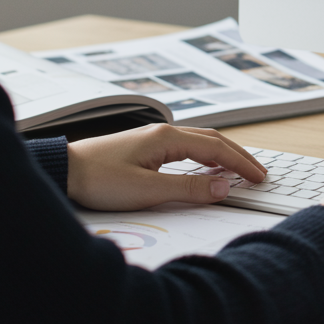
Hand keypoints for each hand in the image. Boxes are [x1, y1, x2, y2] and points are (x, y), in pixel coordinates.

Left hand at [66, 123, 265, 209]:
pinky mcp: (145, 148)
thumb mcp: (147, 191)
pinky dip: (205, 156)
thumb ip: (188, 189)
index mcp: (168, 138)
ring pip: (200, 142)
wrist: (64, 171)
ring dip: (223, 155)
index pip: (216, 149)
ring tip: (240, 170)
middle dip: (238, 156)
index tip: (259, 178)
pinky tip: (206, 168)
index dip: (240, 164)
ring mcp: (154, 138)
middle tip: (258, 173)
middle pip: (212, 140)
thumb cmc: (99, 180)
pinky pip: (186, 148)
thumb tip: (224, 187)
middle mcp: (164, 132)